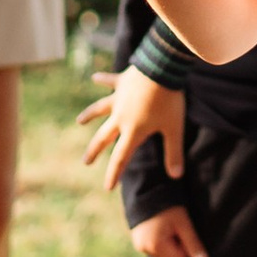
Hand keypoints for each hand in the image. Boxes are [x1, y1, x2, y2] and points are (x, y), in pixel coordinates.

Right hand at [78, 66, 186, 192]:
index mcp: (133, 131)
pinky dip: (102, 79)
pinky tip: (94, 77)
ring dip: (89, 115)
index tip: (107, 187)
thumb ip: (174, 153)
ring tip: (80, 121)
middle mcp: (121, 117)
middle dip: (95, 151)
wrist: (161, 69)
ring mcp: (119, 99)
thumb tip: (176, 176)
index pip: (121, 158)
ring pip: (100, 110)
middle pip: (104, 137)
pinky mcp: (122, 82)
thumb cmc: (169, 100)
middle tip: (86, 162)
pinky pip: (109, 81)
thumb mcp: (174, 129)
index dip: (114, 173)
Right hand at [131, 205, 208, 256]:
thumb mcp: (183, 223)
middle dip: (176, 246)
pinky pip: (154, 250)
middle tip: (174, 227)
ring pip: (163, 255)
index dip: (185, 246)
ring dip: (168, 244)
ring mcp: (139, 246)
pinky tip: (160, 228)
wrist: (147, 191)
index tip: (182, 230)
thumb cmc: (168, 206)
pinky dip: (159, 242)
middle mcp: (145, 249)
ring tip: (166, 226)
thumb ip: (193, 243)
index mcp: (156, 246)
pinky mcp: (137, 243)